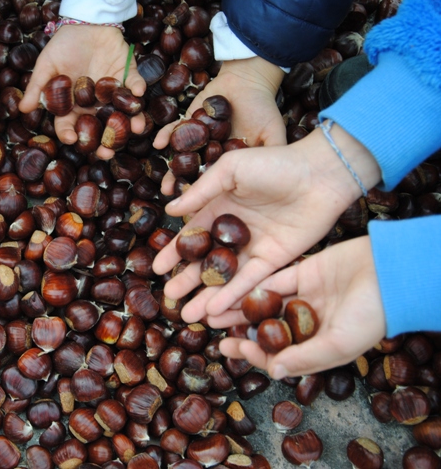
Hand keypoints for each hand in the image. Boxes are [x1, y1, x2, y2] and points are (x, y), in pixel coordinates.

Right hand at [18, 25, 145, 158]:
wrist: (85, 21)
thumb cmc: (63, 45)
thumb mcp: (46, 65)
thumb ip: (37, 87)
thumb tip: (22, 110)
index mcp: (74, 104)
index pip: (71, 125)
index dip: (71, 134)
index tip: (72, 139)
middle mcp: (95, 103)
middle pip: (100, 127)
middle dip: (105, 141)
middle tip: (108, 152)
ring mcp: (113, 92)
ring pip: (123, 112)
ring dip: (131, 121)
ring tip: (136, 128)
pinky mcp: (128, 76)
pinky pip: (135, 85)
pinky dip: (137, 89)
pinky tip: (137, 93)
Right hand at [151, 126, 381, 323]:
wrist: (321, 172)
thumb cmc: (275, 163)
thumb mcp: (231, 169)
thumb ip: (201, 191)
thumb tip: (170, 210)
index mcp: (222, 207)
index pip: (194, 234)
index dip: (175, 252)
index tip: (157, 268)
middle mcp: (236, 231)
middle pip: (207, 260)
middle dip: (188, 279)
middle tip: (169, 297)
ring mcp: (256, 247)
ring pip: (226, 277)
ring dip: (207, 295)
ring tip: (186, 314)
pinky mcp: (276, 260)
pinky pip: (251, 282)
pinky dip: (232, 295)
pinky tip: (214, 308)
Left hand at [153, 57, 285, 194]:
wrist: (249, 80)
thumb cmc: (263, 109)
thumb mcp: (273, 135)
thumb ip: (274, 155)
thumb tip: (282, 184)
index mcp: (228, 162)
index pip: (216, 184)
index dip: (207, 197)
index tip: (198, 211)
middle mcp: (209, 154)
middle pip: (193, 174)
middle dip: (183, 187)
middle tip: (173, 199)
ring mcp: (196, 138)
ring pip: (181, 157)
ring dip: (171, 168)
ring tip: (163, 183)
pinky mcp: (186, 121)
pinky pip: (173, 130)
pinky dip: (166, 135)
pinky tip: (159, 143)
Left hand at [215, 237, 385, 378]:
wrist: (391, 273)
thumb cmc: (372, 315)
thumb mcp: (339, 344)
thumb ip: (304, 358)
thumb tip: (273, 371)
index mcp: (317, 345)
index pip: (278, 354)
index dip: (254, 353)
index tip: (231, 347)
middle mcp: (307, 323)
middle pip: (265, 329)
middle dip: (238, 330)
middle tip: (210, 328)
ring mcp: (304, 297)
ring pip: (263, 304)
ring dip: (238, 307)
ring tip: (211, 308)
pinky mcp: (303, 273)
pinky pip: (272, 280)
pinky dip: (252, 285)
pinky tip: (229, 287)